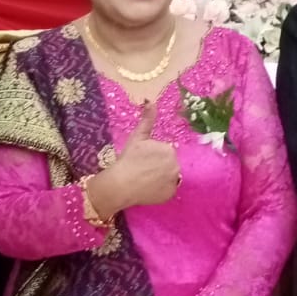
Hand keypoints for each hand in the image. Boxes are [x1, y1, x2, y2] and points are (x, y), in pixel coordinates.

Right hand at [88, 102, 180, 218]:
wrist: (120, 184)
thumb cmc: (127, 159)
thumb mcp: (137, 137)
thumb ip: (147, 119)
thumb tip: (151, 101)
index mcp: (169, 150)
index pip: (164, 152)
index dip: (152, 156)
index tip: (141, 160)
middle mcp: (176, 165)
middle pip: (168, 164)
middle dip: (157, 166)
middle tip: (142, 170)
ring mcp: (174, 182)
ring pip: (168, 177)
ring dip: (160, 177)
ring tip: (144, 179)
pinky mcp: (170, 195)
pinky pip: (167, 190)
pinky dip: (160, 190)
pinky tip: (148, 188)